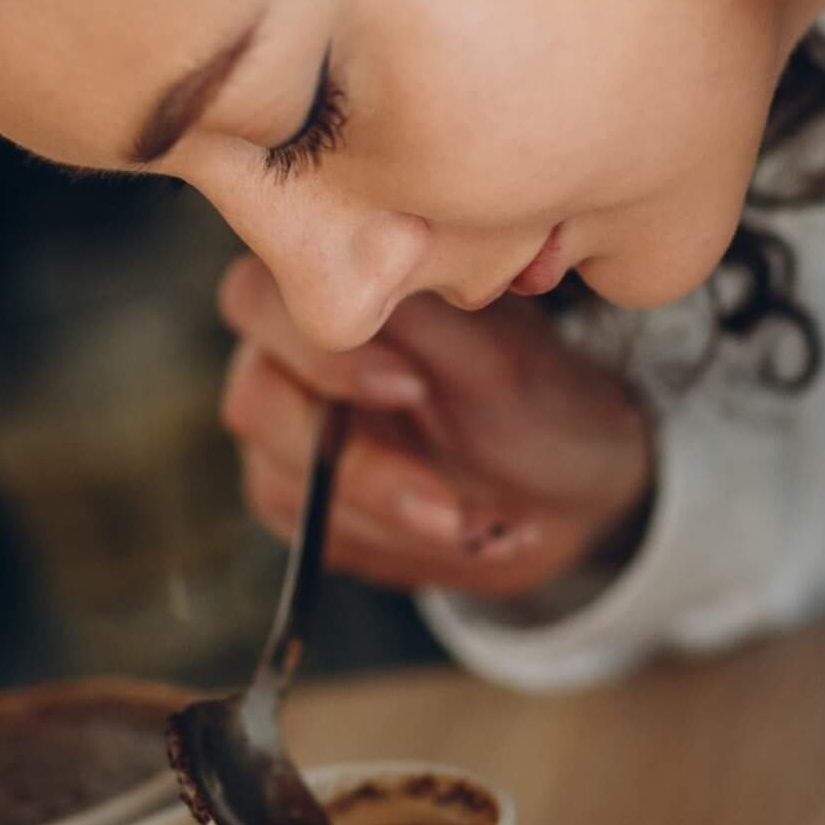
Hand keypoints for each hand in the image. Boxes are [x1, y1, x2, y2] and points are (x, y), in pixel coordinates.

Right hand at [216, 255, 653, 596]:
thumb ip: (425, 318)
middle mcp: (289, 356)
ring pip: (280, 482)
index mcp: (331, 292)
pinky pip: (314, 536)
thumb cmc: (541, 396)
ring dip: (388, 515)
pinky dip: (395, 545)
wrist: (571, 481)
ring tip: (479, 523)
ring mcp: (290, 434)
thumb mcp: (501, 359)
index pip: (258, 299)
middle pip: (254, 401)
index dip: (323, 352)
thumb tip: (370, 280)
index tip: (412, 389)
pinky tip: (465, 537)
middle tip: (446, 502)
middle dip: (359, 466)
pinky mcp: (304, 502)